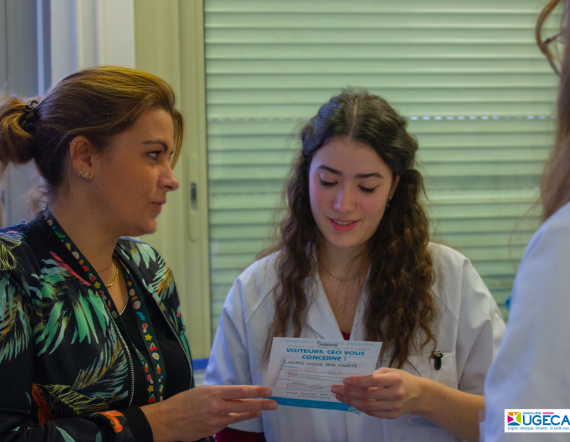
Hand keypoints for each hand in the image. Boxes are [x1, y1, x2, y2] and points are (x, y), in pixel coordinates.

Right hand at [141, 385, 277, 441]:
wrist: (167, 420)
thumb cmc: (182, 402)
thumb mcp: (202, 390)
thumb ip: (219, 393)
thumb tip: (235, 394)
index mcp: (214, 392)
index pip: (241, 391)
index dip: (257, 391)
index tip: (268, 391)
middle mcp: (217, 406)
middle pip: (245, 405)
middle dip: (262, 404)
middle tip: (274, 403)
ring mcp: (216, 420)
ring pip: (239, 416)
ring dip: (253, 413)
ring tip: (263, 410)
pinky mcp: (213, 430)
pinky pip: (229, 423)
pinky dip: (238, 418)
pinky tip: (245, 416)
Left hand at [331, 367, 424, 418]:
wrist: (419, 394)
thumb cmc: (401, 378)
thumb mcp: (390, 371)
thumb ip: (374, 374)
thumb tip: (354, 378)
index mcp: (395, 379)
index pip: (372, 380)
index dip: (357, 381)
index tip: (345, 380)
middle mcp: (395, 394)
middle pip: (367, 395)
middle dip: (349, 392)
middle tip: (336, 389)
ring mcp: (394, 406)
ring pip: (368, 406)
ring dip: (351, 401)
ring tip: (340, 396)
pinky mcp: (393, 415)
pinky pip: (373, 413)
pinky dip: (360, 408)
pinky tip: (352, 402)